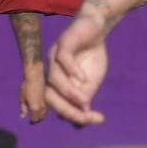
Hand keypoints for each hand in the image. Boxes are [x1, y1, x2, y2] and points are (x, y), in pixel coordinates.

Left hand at [19, 62, 48, 122]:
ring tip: (38, 115)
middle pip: (41, 117)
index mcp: (35, 108)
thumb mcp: (22, 98)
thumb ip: (23, 108)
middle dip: (37, 119)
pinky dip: (45, 110)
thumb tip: (22, 117)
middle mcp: (42, 107)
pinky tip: (42, 108)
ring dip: (42, 115)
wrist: (36, 75)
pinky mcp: (49, 98)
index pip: (34, 119)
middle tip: (33, 120)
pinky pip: (48, 107)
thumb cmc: (26, 86)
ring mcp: (47, 102)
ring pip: (45, 113)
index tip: (30, 122)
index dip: (32, 121)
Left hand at [46, 12, 108, 126]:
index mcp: (55, 84)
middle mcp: (50, 71)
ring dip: (69, 92)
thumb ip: (84, 97)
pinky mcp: (64, 41)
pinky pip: (62, 57)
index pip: (56, 105)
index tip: (97, 120)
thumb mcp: (90, 82)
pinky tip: (84, 79)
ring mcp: (54, 56)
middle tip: (85, 116)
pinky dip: (71, 69)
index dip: (74, 116)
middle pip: (49, 96)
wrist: (96, 27)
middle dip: (66, 109)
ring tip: (86, 100)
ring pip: (53, 78)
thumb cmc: (91, 57)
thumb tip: (83, 117)